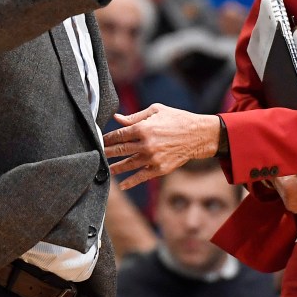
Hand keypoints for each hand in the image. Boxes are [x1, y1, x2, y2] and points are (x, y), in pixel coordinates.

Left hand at [103, 104, 219, 189]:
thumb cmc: (177, 119)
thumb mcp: (156, 111)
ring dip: (115, 168)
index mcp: (143, 127)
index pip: (119, 134)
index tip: (100, 140)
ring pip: (127, 164)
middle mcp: (146, 144)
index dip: (107, 138)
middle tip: (98, 154)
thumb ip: (135, 116)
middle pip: (120, 150)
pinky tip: (121, 185)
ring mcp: (152, 158)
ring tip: (106, 169)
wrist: (198, 135)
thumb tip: (117, 118)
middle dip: (107, 152)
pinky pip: (141, 177)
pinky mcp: (159, 169)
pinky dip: (130, 182)